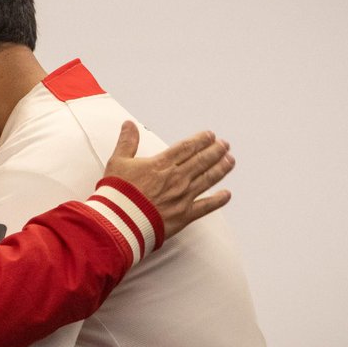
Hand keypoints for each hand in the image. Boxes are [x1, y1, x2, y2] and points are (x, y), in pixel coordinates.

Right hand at [103, 121, 233, 238]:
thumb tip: (129, 125)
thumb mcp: (117, 162)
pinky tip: (227, 195)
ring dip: (221, 169)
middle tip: (225, 145)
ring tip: (230, 161)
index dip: (200, 140)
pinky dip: (218, 200)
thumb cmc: (118, 193)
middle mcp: (176, 178)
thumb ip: (127, 142)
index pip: (187, 147)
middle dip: (216, 151)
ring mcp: (183, 196)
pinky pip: (206, 206)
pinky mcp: (184, 215)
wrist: (121, 221)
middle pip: (202, 160)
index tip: (210, 135)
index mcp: (161, 164)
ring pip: (208, 179)